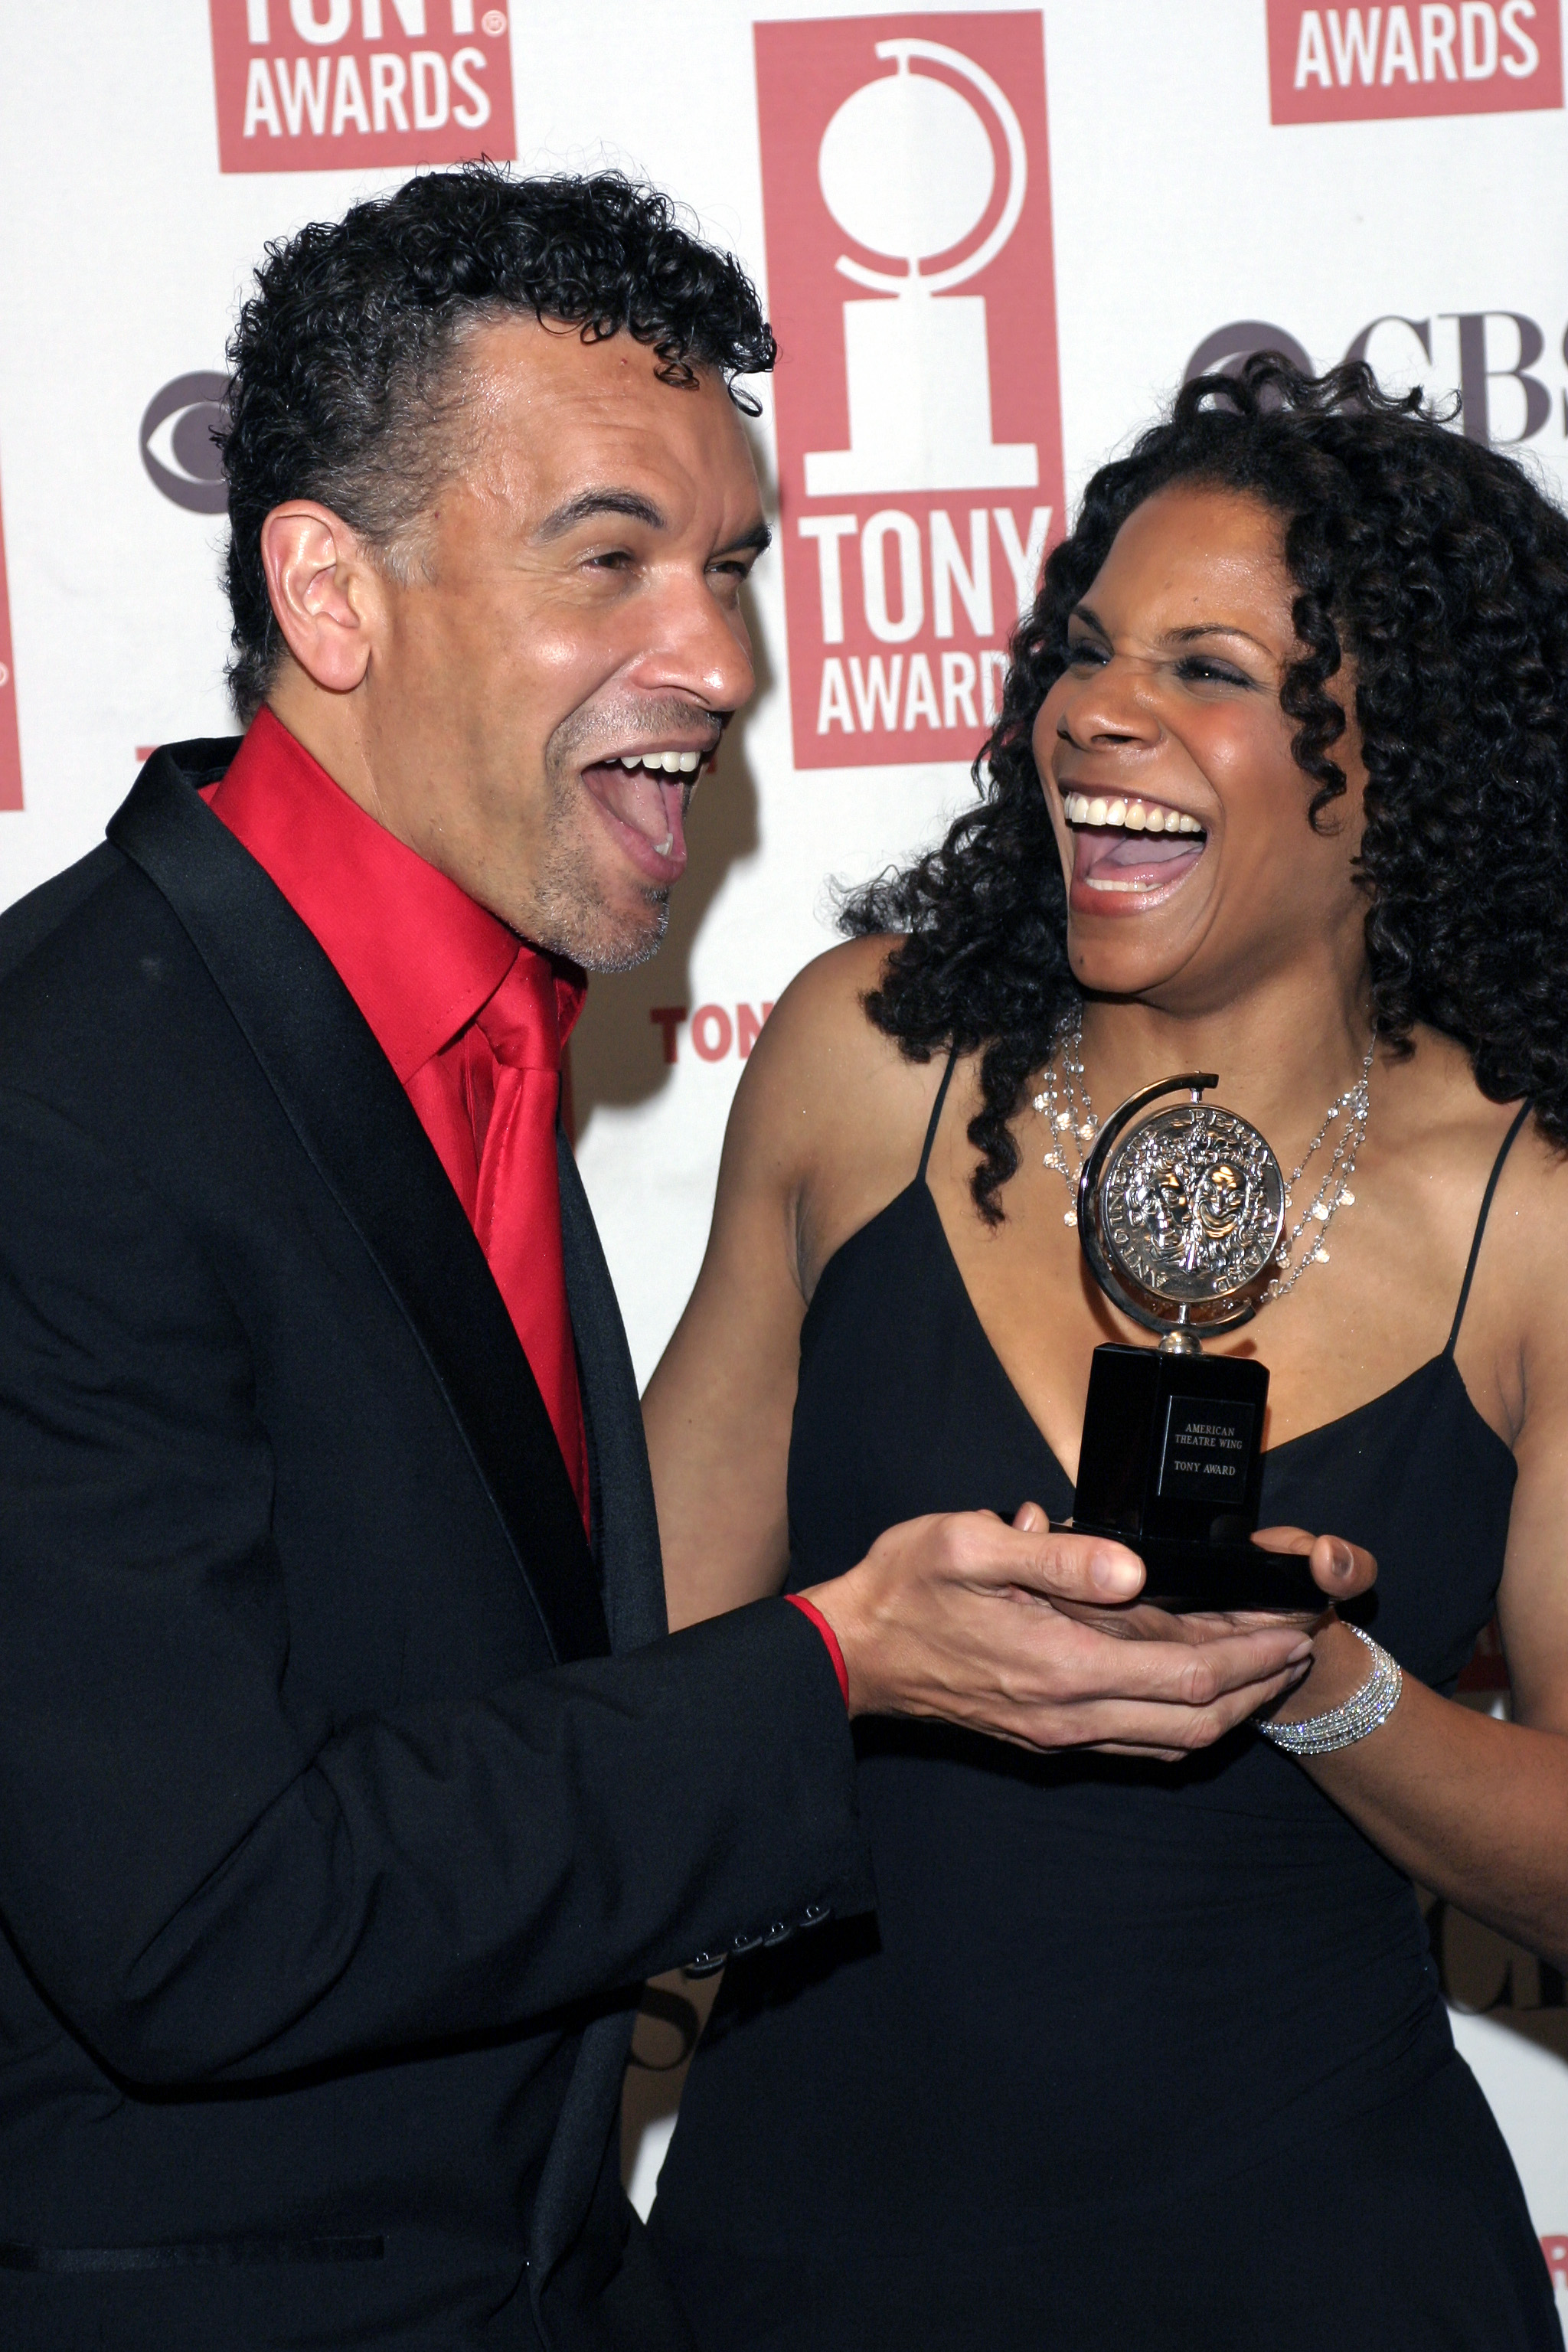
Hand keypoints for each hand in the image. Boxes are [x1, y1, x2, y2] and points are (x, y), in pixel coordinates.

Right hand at [801, 1503, 1319, 1759]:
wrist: (852, 1653)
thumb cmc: (907, 1588)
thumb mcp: (970, 1544)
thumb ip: (1055, 1556)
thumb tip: (1132, 1567)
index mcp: (1062, 1665)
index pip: (1188, 1675)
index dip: (1252, 1656)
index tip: (1293, 1627)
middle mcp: (1070, 1714)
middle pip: (1197, 1719)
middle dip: (1259, 1685)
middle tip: (1300, 1646)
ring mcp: (1059, 1733)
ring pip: (1173, 1741)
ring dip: (1230, 1708)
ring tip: (1265, 1667)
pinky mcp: (1046, 1736)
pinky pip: (1137, 1744)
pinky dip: (1185, 1723)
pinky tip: (1199, 1692)